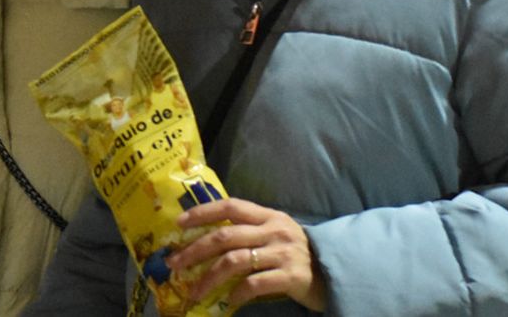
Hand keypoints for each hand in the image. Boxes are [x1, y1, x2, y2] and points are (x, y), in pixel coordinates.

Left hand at [164, 197, 327, 311]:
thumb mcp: (274, 232)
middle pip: (225, 236)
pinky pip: (254, 284)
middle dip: (195, 250)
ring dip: (209, 277)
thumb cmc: (294, 252)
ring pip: (235, 261)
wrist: (333, 274)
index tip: (179, 224)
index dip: (202, 212)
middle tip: (174, 263)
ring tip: (194, 291)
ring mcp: (283, 253)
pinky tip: (228, 302)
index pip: (230, 205)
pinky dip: (237, 293)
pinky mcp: (291, 277)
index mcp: (268, 215)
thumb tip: (204, 234)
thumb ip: (247, 229)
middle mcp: (274, 230)